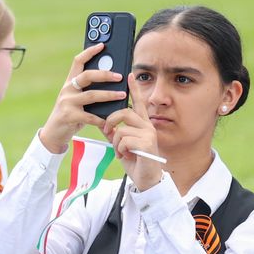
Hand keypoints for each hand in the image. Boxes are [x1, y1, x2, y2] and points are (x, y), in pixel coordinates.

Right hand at [39, 43, 126, 153]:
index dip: (90, 52)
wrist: (54, 133)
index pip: (78, 61)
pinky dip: (102, 119)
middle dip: (105, 74)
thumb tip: (112, 81)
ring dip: (109, 95)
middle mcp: (67, 89)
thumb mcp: (77, 99)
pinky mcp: (69, 116)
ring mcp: (67, 102)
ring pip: (91, 95)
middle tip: (119, 76)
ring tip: (122, 95)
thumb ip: (88, 91)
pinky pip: (90, 116)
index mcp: (70, 82)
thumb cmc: (70, 114)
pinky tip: (110, 120)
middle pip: (87, 76)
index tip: (102, 45)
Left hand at [102, 73, 161, 190]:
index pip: (138, 102)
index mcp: (142, 124)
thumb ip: (115, 133)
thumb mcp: (121, 145)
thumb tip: (104, 123)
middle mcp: (148, 126)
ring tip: (121, 151)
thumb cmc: (135, 161)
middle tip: (108, 132)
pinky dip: (120, 150)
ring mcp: (149, 133)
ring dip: (115, 142)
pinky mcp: (147, 142)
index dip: (134, 88)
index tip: (129, 74)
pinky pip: (124, 140)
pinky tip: (126, 156)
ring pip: (121, 128)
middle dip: (111, 122)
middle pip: (124, 112)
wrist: (146, 179)